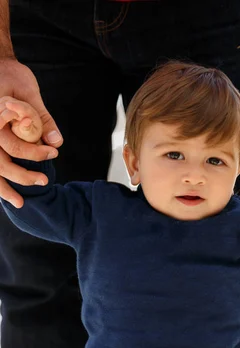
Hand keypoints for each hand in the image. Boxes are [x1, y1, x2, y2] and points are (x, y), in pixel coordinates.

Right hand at [0, 59, 62, 206]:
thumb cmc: (11, 76)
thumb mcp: (28, 92)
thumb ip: (43, 117)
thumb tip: (57, 142)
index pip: (11, 144)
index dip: (33, 153)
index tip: (52, 152)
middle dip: (21, 176)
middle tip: (44, 182)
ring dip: (3, 188)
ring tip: (20, 204)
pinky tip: (7, 195)